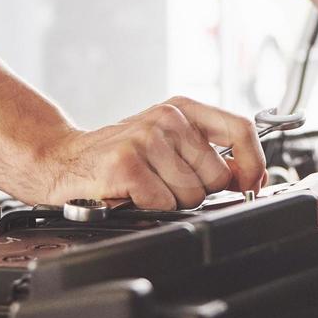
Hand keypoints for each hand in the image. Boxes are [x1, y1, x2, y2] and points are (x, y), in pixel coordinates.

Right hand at [35, 96, 266, 209]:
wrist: (63, 160)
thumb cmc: (119, 154)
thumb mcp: (166, 140)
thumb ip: (206, 151)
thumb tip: (247, 177)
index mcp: (182, 109)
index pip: (240, 129)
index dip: (254, 163)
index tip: (252, 184)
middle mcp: (167, 118)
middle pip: (217, 176)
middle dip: (198, 191)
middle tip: (166, 182)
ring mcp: (146, 139)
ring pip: (191, 195)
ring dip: (171, 201)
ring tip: (147, 187)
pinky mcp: (127, 165)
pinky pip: (163, 204)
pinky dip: (149, 208)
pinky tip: (132, 194)